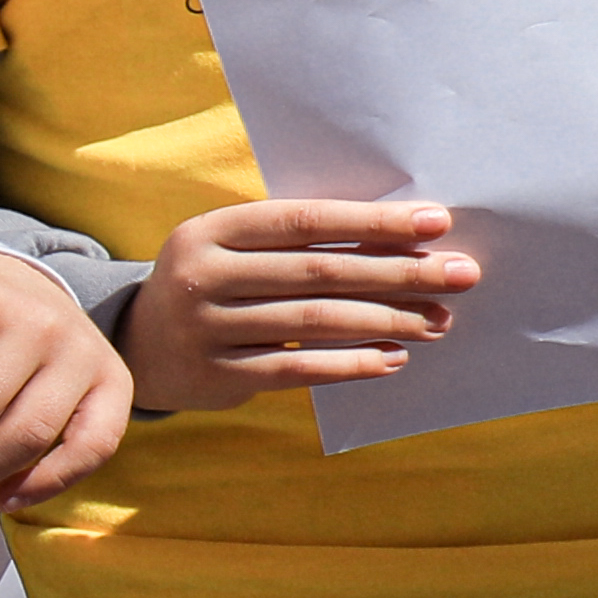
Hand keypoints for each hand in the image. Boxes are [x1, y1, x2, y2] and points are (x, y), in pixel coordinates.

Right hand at [132, 194, 476, 409]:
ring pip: (314, 322)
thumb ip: (298, 243)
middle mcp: (202, 276)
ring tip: (437, 322)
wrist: (137, 348)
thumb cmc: (213, 286)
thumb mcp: (235, 251)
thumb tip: (404, 244)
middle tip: (460, 275)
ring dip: (386, 321)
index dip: (374, 223)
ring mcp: (204, 328)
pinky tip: (392, 359)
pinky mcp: (215, 376)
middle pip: (318, 272)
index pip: (306, 221)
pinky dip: (350, 365)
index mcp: (211, 230)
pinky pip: (297, 370)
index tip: (437, 223)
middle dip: (399, 273)